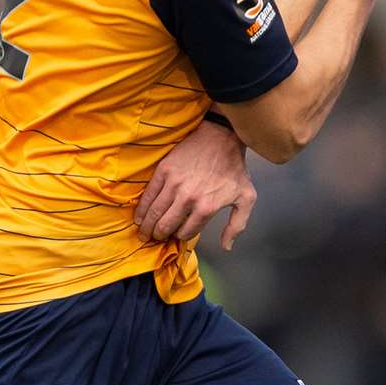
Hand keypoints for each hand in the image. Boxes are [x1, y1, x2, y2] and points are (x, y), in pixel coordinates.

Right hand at [134, 118, 257, 250]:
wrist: (222, 138)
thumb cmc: (235, 168)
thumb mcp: (246, 198)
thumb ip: (238, 224)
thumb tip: (226, 246)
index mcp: (207, 207)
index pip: (186, 232)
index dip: (180, 236)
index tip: (177, 235)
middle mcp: (188, 198)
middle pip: (166, 226)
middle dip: (160, 235)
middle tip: (156, 237)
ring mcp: (174, 184)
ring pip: (154, 213)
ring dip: (147, 226)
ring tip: (145, 232)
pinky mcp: (164, 171)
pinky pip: (147, 196)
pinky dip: (141, 210)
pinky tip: (140, 217)